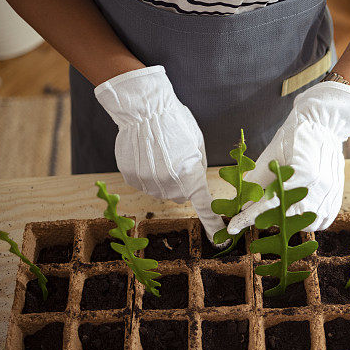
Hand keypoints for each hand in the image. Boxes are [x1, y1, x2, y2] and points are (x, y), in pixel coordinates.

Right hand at [95, 66, 224, 240]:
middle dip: (181, 182)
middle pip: (179, 195)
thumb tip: (193, 181)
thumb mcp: (197, 145)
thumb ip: (197, 169)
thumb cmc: (175, 123)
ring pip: (159, 189)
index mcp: (191, 177)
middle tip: (176, 159)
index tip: (219, 239)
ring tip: (159, 152)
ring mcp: (147, 183)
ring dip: (161, 177)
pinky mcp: (131, 177)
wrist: (144, 109)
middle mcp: (169, 186)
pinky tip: (145, 154)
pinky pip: (143, 182)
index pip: (204, 207)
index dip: (212, 224)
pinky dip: (145, 172)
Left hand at [227, 82, 349, 235]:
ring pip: (306, 224)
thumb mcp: (271, 155)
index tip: (232, 227)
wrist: (324, 125)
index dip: (249, 218)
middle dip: (268, 219)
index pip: (269, 204)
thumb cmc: (294, 136)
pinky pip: (321, 222)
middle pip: (288, 218)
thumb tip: (242, 204)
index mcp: (302, 173)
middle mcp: (319, 187)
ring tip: (278, 210)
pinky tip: (296, 212)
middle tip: (255, 215)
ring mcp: (331, 194)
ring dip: (289, 222)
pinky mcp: (336, 198)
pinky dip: (306, 222)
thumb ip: (257, 181)